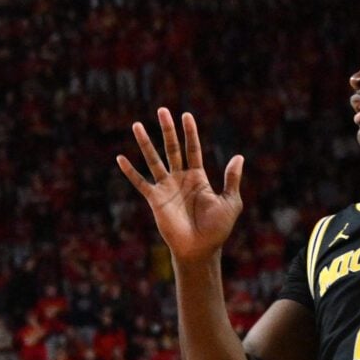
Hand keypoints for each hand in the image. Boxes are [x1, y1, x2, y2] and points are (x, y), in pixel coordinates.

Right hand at [117, 108, 243, 263]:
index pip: (192, 149)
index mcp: (198, 177)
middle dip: (167, 130)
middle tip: (162, 110)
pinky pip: (140, 182)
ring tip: (137, 125)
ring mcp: (166, 188)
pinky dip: (130, 171)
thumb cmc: (217, 229)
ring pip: (154, 160)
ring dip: (146, 143)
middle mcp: (180, 179)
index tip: (186, 114)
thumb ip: (231, 179)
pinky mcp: (154, 199)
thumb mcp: (231, 202)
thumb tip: (238, 157)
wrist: (199, 249)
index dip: (190, 132)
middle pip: (172, 148)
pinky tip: (120, 158)